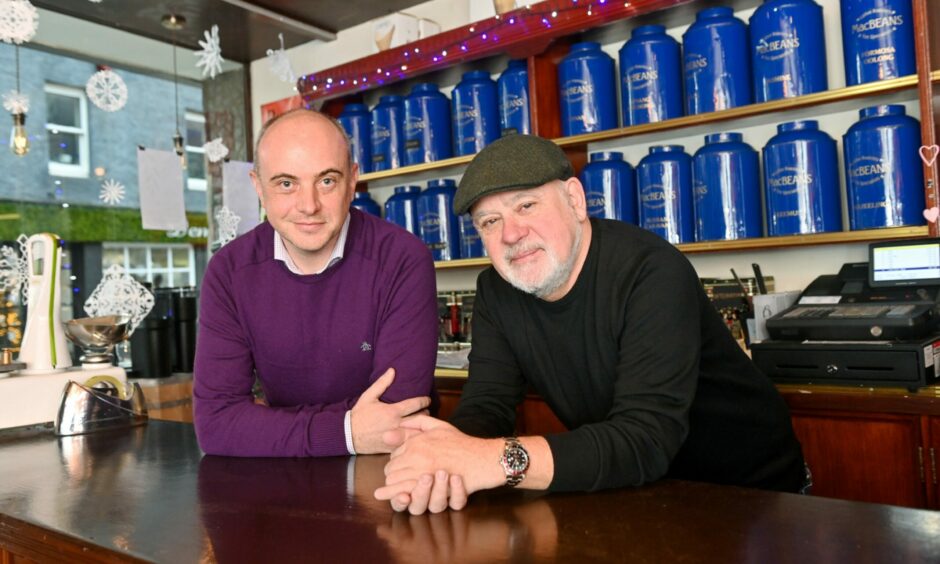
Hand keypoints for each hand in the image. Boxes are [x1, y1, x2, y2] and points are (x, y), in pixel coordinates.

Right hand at [350, 368, 429, 453]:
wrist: (348, 435)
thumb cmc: (359, 415)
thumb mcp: (368, 396)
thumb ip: (382, 383)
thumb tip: (392, 371)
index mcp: (393, 411)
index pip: (415, 404)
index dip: (424, 401)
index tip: (427, 400)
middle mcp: (397, 424)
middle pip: (420, 419)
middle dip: (426, 414)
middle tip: (427, 412)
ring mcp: (396, 437)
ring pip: (416, 433)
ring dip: (422, 428)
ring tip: (424, 425)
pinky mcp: (392, 447)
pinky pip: (407, 444)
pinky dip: (413, 439)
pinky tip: (415, 436)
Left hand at [374, 415, 504, 512]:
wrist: (482, 459)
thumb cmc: (462, 443)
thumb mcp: (440, 426)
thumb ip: (417, 423)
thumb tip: (392, 429)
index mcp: (416, 441)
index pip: (393, 456)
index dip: (398, 463)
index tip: (406, 468)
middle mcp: (416, 454)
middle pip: (390, 470)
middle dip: (395, 476)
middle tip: (404, 481)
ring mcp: (422, 471)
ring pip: (394, 483)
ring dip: (396, 488)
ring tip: (402, 490)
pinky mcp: (429, 488)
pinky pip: (406, 493)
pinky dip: (400, 496)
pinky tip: (401, 496)